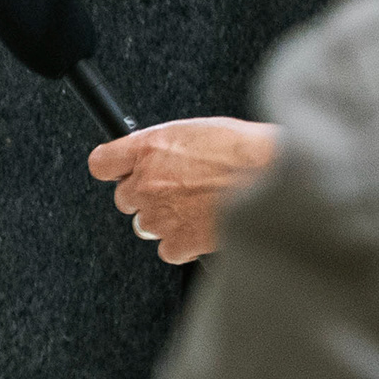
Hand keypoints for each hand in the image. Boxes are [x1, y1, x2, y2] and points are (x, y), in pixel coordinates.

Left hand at [88, 115, 277, 264]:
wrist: (276, 180)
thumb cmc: (247, 150)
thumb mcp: (200, 130)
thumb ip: (169, 146)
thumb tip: (161, 154)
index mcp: (148, 149)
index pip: (102, 163)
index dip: (114, 168)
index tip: (122, 171)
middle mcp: (147, 183)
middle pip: (125, 198)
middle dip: (147, 196)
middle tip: (179, 191)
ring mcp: (159, 215)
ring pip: (145, 224)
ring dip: (166, 220)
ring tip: (199, 207)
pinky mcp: (178, 241)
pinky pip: (168, 249)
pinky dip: (183, 243)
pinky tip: (204, 228)